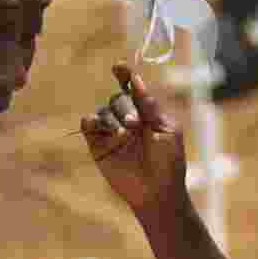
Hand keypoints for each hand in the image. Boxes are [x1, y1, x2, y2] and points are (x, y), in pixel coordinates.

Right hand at [83, 65, 187, 213]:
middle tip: (135, 124)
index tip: (119, 67)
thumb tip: (137, 80)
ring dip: (113, 118)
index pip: (132, 89)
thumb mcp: (166, 130)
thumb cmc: (168, 161)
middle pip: (117, 98)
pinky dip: (91, 121)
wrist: (157, 191)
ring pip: (103, 111)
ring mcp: (112, 132)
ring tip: (124, 135)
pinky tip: (97, 125)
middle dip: (125, 107)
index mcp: (147, 113)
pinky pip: (88, 125)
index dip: (124, 75)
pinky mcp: (98, 145)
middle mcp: (128, 119)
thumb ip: (150, 106)